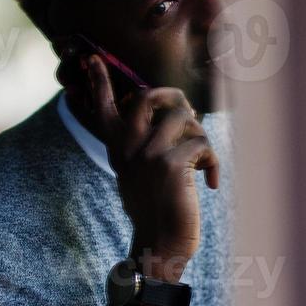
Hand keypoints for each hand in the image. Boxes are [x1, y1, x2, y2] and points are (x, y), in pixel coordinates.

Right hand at [78, 55, 218, 281]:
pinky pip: (202, 143)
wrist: (161, 246)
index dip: (99, 82)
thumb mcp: (139, 175)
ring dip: (200, 136)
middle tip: (188, 118)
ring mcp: (147, 155)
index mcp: (119, 150)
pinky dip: (213, 162)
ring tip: (201, 161)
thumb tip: (168, 113)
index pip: (104, 109)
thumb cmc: (157, 210)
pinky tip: (209, 183)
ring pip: (183, 116)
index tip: (91, 58)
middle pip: (148, 96)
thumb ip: (143, 146)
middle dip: (174, 99)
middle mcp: (128, 149)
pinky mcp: (171, 165)